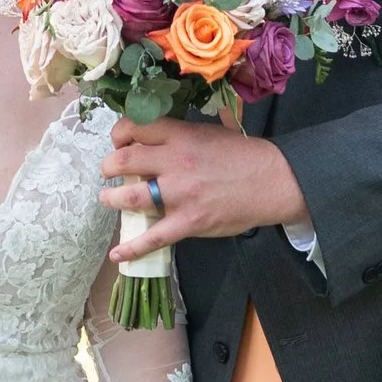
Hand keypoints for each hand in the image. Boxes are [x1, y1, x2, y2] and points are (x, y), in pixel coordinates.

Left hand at [101, 117, 304, 255]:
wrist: (272, 181)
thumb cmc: (241, 154)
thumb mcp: (208, 131)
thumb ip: (177, 135)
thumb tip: (149, 136)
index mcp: (180, 136)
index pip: (135, 127)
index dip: (119, 135)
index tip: (119, 142)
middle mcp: (175, 163)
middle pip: (124, 161)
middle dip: (109, 167)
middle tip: (109, 172)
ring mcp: (180, 195)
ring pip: (131, 197)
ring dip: (112, 199)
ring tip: (109, 198)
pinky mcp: (189, 222)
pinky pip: (153, 238)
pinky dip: (131, 248)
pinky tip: (116, 254)